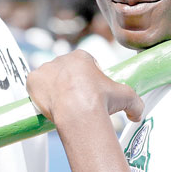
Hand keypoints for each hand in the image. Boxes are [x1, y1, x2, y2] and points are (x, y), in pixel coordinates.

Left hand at [27, 50, 142, 123]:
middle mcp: (62, 58)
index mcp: (82, 56)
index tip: (91, 92)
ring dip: (54, 88)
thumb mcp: (127, 97)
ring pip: (49, 78)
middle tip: (76, 102)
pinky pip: (34, 85)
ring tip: (62, 106)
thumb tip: (138, 114)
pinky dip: (38, 93)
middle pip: (65, 70)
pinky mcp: (32, 80)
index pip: (85, 63)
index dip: (89, 77)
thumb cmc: (101, 101)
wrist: (78, 113)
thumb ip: (135, 104)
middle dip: (70, 83)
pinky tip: (48, 104)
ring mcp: (45, 69)